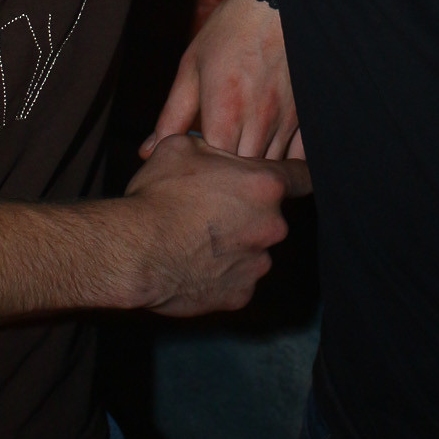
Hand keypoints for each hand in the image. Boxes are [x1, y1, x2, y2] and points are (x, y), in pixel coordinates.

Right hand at [123, 131, 310, 315]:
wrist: (135, 251)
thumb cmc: (158, 195)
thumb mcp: (180, 147)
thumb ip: (210, 144)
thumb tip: (210, 143)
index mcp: (265, 185)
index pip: (302, 176)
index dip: (296, 175)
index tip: (291, 178)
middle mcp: (272, 225)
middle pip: (271, 217)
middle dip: (248, 213)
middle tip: (212, 212)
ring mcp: (258, 264)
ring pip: (254, 250)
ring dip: (235, 245)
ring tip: (196, 241)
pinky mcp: (241, 295)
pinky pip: (236, 280)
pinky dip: (221, 274)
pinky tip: (193, 264)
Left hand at [141, 0, 304, 161]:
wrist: (276, 3)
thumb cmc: (230, 32)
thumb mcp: (191, 68)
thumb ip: (171, 116)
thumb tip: (148, 151)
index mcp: (224, 113)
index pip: (211, 170)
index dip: (201, 175)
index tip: (195, 167)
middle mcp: (258, 122)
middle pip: (242, 176)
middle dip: (228, 179)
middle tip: (217, 172)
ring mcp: (286, 121)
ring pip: (272, 170)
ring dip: (255, 171)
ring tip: (241, 163)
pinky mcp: (307, 115)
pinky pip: (301, 157)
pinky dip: (287, 163)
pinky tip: (273, 156)